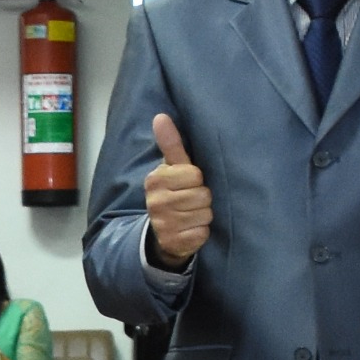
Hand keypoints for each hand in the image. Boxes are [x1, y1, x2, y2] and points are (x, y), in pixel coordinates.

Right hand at [142, 113, 211, 266]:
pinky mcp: (172, 243)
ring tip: (191, 215)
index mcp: (155, 180)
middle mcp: (155, 202)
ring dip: (203, 216)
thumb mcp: (173, 169)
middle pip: (202, 195)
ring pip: (204, 214)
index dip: (197, 180)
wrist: (163, 232)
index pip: (195, 174)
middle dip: (203, 199)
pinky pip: (201, 233)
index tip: (188, 184)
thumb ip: (170, 144)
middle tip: (191, 202)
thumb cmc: (174, 193)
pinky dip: (201, 232)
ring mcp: (163, 224)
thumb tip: (160, 116)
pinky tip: (190, 229)